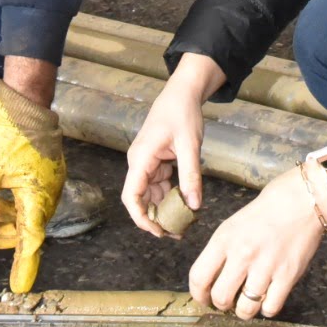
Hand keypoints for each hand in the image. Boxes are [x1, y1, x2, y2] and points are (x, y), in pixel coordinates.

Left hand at [0, 79, 66, 292]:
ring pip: (28, 214)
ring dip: (6, 219)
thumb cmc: (7, 133)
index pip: (30, 240)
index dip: (24, 265)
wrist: (27, 101)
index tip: (20, 287)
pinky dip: (14, 204)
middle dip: (2, 235)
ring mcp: (52, 183)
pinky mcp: (49, 173)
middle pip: (27, 229)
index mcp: (37, 196)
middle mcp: (49, 194)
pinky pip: (32, 199)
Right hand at [122, 62, 215, 237]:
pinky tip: (184, 206)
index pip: (132, 196)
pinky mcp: (156, 162)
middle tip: (176, 234)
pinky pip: (159, 185)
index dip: (141, 218)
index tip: (158, 232)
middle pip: (140, 199)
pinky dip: (170, 197)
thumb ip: (191, 175)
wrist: (182, 93)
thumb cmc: (182, 113)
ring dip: (164, 210)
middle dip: (155, 218)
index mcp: (141, 159)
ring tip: (183, 225)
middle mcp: (139, 163)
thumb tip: (194, 206)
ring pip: (151, 194)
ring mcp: (147, 163)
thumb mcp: (190, 145)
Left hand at [189, 164, 325, 319]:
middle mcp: (242, 254)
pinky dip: (267, 309)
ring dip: (244, 310)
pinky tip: (267, 297)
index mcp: (224, 239)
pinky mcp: (287, 275)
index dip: (199, 294)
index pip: (198, 277)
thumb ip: (221, 252)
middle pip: (220, 298)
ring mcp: (266, 266)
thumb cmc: (266, 210)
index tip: (204, 298)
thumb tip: (212, 280)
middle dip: (221, 304)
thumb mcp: (233, 225)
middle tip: (228, 300)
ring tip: (248, 301)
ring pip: (245, 309)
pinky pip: (270, 308)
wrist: (301, 200)